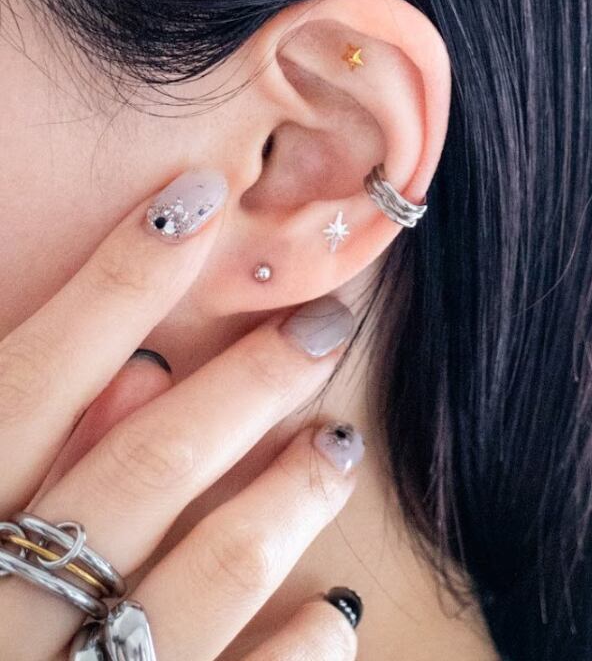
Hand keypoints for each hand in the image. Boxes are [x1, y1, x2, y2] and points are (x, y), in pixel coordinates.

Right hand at [0, 167, 364, 658]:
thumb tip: (122, 375)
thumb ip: (5, 442)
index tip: (198, 197)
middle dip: (243, 385)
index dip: (116, 282)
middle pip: (140, 468)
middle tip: (326, 324)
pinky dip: (285, 659)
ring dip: (281, 506)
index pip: (29, 380)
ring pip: (197, 584)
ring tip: (337, 447)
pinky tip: (333, 615)